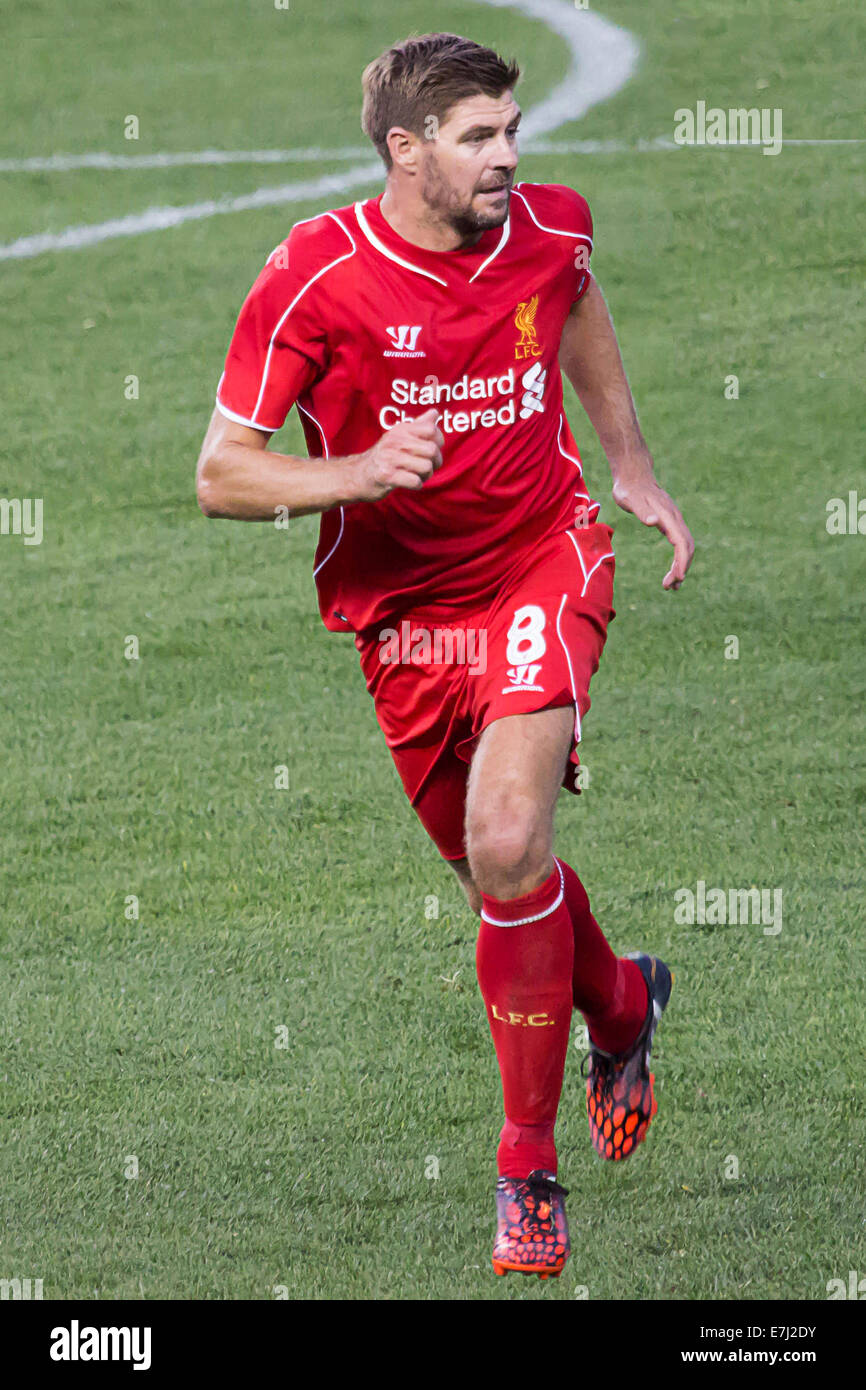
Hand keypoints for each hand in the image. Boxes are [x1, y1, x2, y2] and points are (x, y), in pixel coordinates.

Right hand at [350, 409, 443, 501]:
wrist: (358, 475)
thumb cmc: (384, 456)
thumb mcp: (399, 436)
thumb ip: (418, 425)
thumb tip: (435, 413)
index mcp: (401, 430)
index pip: (431, 430)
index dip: (438, 442)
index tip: (430, 451)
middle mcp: (395, 441)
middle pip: (432, 450)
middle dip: (435, 462)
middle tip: (426, 467)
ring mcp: (390, 459)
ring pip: (426, 467)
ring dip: (426, 475)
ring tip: (416, 475)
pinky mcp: (387, 476)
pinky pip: (415, 481)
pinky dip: (417, 485)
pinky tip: (409, 482)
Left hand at [613, 470, 694, 588]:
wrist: (633, 474)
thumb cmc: (628, 488)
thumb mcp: (629, 499)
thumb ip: (641, 510)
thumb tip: (653, 522)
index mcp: (667, 516)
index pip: (681, 542)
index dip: (682, 561)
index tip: (678, 578)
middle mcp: (675, 518)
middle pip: (687, 547)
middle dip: (682, 568)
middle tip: (669, 587)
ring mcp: (674, 520)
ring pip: (685, 546)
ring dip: (681, 566)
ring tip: (670, 586)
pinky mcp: (669, 523)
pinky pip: (679, 544)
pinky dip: (678, 559)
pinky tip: (672, 571)